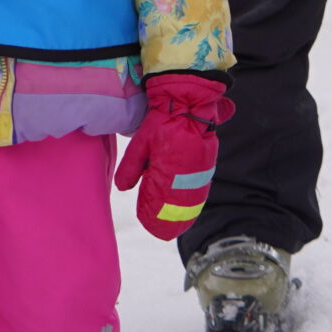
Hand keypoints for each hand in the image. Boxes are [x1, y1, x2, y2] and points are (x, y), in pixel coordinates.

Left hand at [115, 73, 234, 240]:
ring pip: (195, 196)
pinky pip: (202, 184)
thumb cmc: (162, 120)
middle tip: (168, 231)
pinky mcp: (208, 159)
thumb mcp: (141, 144)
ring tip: (182, 222)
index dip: (159, 216)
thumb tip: (124, 189)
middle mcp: (190, 172)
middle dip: (175, 218)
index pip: (166, 203)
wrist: (187, 99)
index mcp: (172, 170)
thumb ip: (132, 167)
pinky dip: (196, 196)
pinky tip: (192, 203)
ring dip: (187, 209)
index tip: (154, 226)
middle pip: (183, 204)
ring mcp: (202, 167)